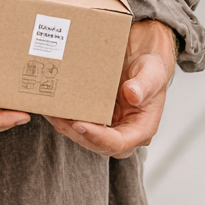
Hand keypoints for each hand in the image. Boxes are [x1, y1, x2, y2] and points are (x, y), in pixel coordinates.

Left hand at [44, 19, 176, 158]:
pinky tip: (53, 107)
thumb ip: (145, 85)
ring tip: (51, 114)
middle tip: (59, 119)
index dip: (98, 137)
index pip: (119, 143)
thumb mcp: (153, 73)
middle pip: (98, 145)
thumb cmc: (151, 69)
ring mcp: (111, 127)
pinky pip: (81, 122)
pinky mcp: (99, 118)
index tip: (79, 125)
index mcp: (142, 129)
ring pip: (87, 137)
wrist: (143, 59)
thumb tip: (132, 94)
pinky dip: (66, 118)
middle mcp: (125, 132)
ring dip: (67, 128)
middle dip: (77, 134)